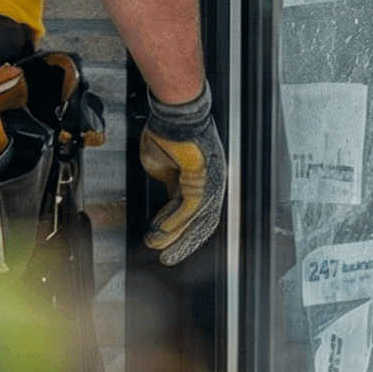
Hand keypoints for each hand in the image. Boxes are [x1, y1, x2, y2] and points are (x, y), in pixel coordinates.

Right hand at [137, 85, 223, 265]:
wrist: (172, 113)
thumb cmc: (167, 133)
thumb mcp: (161, 168)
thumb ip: (166, 187)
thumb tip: (164, 205)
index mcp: (202, 180)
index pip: (194, 214)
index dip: (178, 231)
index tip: (163, 243)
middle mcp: (211, 183)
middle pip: (201, 222)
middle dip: (182, 243)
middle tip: (166, 258)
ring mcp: (211, 181)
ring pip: (198, 219)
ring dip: (178, 237)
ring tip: (160, 249)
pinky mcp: (204, 177)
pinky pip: (192, 206)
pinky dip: (176, 221)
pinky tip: (162, 231)